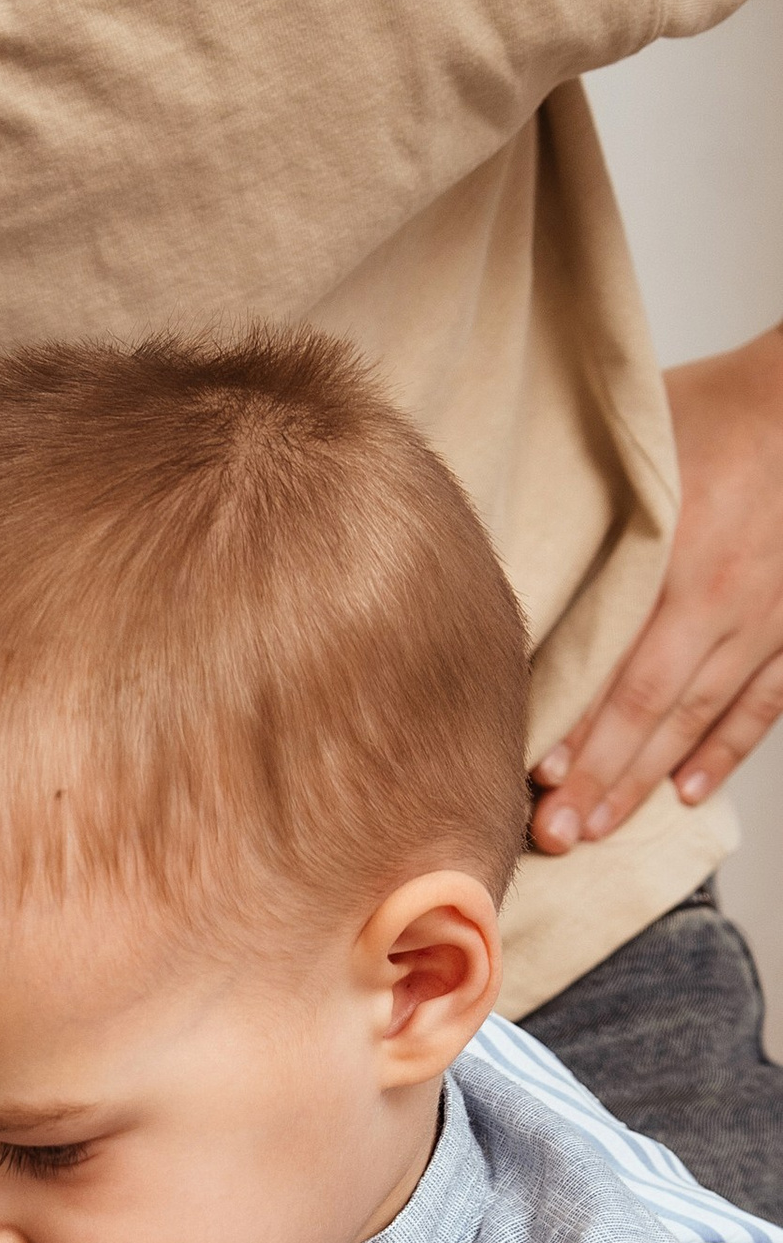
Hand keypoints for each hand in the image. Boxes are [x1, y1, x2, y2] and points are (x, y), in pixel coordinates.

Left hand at [533, 324, 782, 852]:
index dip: (578, 724)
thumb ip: (579, 504)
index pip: (619, 663)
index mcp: (678, 559)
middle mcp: (723, 600)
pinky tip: (687, 793)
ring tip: (597, 826)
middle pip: (653, 708)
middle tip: (553, 832)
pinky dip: (724, 751)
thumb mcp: (637, 449)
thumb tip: (486, 542)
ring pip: (701, 717)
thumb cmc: (715, 410)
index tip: (536, 773)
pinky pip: (761, 703)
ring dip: (647, 778)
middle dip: (601, 778)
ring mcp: (767, 619)